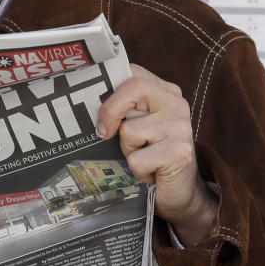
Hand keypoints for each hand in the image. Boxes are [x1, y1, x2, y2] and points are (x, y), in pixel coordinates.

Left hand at [96, 65, 217, 246]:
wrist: (181, 192)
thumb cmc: (150, 154)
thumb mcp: (137, 125)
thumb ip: (122, 108)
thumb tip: (83, 101)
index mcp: (166, 92)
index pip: (133, 73)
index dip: (110, 90)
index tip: (100, 113)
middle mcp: (177, 104)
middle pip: (132, 89)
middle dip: (111, 113)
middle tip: (106, 134)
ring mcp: (180, 127)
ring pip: (129, 130)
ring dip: (127, 150)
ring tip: (143, 157)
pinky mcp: (179, 152)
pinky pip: (137, 158)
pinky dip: (137, 170)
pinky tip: (152, 172)